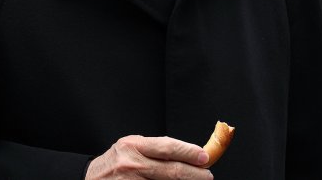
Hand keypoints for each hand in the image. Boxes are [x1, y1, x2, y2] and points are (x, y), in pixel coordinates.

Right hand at [85, 135, 212, 179]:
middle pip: (171, 171)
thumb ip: (155, 149)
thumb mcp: (131, 147)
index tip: (204, 157)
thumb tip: (187, 153)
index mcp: (134, 146)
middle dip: (194, 174)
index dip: (189, 152)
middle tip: (207, 176)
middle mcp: (132, 164)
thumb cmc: (114, 163)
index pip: (168, 147)